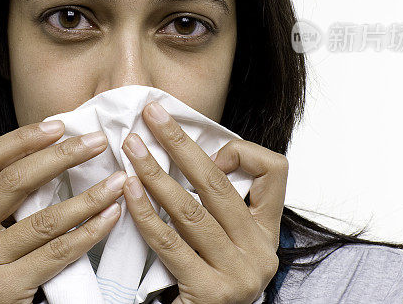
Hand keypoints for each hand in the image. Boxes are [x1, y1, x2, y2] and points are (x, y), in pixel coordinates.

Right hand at [0, 120, 125, 303]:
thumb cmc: (6, 269)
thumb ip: (14, 196)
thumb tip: (60, 143)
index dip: (21, 140)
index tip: (59, 125)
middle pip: (12, 183)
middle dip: (60, 158)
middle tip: (97, 142)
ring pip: (42, 221)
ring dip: (87, 197)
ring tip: (117, 182)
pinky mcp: (2, 291)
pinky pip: (56, 253)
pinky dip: (89, 232)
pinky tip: (111, 216)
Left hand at [121, 101, 287, 303]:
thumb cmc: (206, 282)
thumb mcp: (223, 240)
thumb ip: (214, 204)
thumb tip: (185, 153)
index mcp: (266, 232)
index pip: (274, 172)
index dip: (240, 151)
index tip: (207, 147)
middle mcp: (260, 251)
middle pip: (217, 183)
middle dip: (180, 144)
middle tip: (152, 115)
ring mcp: (238, 273)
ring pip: (190, 210)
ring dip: (154, 173)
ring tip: (131, 148)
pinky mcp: (211, 292)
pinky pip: (170, 242)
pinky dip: (145, 212)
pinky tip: (128, 190)